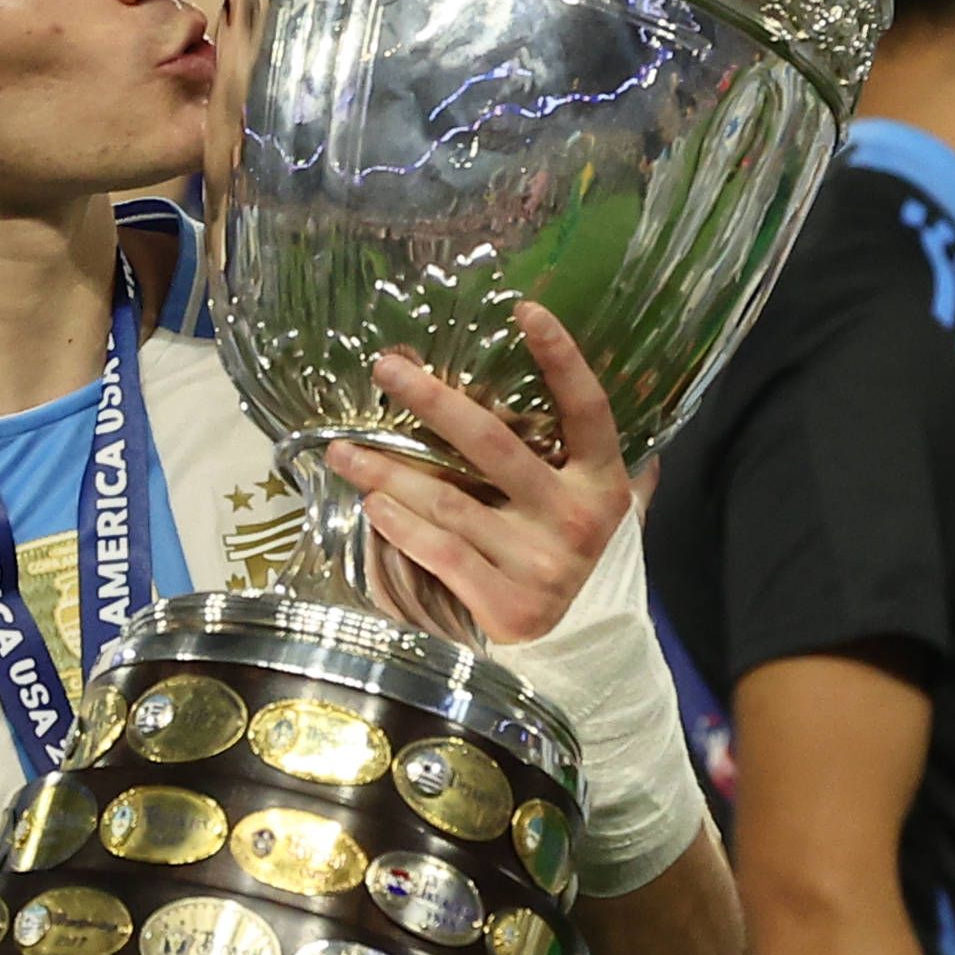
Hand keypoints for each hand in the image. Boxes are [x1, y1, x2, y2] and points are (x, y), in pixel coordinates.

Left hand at [332, 301, 629, 644]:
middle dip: (433, 401)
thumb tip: (611, 372)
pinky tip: (371, 505)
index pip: (587, 409)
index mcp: (601, 482)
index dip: (562, 358)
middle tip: (385, 370)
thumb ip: (593, 448)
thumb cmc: (567, 551)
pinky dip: (402, 527)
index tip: (524, 310)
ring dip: (388, 472)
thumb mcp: (596, 501)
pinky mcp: (508, 604)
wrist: (575, 645)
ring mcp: (542, 564)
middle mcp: (575, 519)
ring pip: (450, 502)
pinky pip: (441, 554)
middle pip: (494, 446)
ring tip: (344, 449)